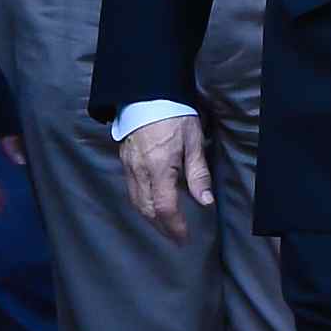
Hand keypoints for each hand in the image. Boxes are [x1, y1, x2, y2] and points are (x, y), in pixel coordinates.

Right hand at [119, 114, 214, 243]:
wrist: (147, 94)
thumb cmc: (174, 114)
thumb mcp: (193, 142)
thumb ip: (198, 174)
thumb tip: (205, 201)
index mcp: (159, 167)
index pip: (164, 207)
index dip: (174, 226)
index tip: (183, 236)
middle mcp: (140, 170)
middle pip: (146, 209)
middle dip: (161, 226)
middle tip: (176, 236)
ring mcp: (129, 166)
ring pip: (136, 201)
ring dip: (150, 217)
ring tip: (166, 225)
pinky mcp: (125, 160)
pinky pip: (131, 189)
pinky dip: (142, 203)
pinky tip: (153, 204)